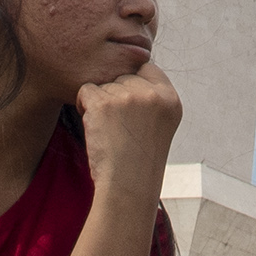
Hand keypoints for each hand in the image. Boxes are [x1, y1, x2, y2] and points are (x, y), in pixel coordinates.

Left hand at [75, 58, 183, 192]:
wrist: (126, 187)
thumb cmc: (138, 161)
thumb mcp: (159, 125)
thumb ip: (151, 98)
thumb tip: (129, 71)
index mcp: (171, 99)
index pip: (146, 68)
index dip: (133, 85)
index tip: (131, 111)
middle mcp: (152, 94)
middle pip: (123, 76)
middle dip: (116, 96)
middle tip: (121, 127)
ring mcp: (128, 97)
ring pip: (103, 84)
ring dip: (101, 104)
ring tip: (111, 132)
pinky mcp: (104, 103)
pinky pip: (85, 90)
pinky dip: (84, 107)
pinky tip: (96, 127)